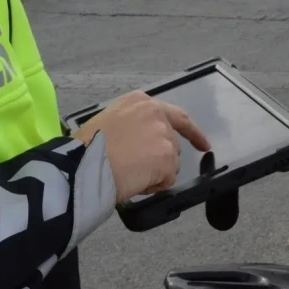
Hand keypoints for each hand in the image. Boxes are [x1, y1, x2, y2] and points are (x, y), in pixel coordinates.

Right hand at [72, 91, 210, 202]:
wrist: (84, 163)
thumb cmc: (86, 147)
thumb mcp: (108, 121)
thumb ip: (131, 126)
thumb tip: (140, 144)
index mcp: (140, 101)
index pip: (176, 115)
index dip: (192, 132)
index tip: (204, 144)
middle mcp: (156, 113)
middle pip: (172, 143)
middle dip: (161, 160)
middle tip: (137, 171)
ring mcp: (164, 134)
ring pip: (171, 163)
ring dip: (155, 173)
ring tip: (128, 174)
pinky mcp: (167, 157)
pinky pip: (167, 180)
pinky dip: (154, 186)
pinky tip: (134, 182)